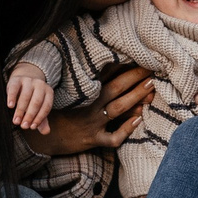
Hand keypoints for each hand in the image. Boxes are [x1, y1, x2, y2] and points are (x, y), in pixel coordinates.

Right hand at [6, 65, 54, 132]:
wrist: (23, 80)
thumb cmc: (32, 98)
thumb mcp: (38, 107)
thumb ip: (42, 120)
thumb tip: (46, 132)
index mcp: (48, 92)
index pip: (46, 106)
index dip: (39, 118)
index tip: (32, 127)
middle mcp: (40, 85)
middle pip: (36, 102)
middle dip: (30, 115)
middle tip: (23, 126)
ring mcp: (29, 81)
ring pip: (25, 96)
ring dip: (20, 110)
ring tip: (16, 121)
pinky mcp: (17, 79)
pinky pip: (14, 88)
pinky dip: (12, 97)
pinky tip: (10, 106)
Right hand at [21, 65, 155, 155]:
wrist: (46, 138)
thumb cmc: (64, 113)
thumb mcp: (74, 94)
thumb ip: (93, 83)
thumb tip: (116, 66)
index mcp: (85, 92)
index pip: (105, 75)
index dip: (123, 66)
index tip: (139, 58)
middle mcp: (89, 106)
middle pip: (114, 89)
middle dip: (134, 77)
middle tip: (151, 69)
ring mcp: (92, 123)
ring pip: (117, 109)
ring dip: (135, 98)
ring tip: (150, 89)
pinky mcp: (93, 140)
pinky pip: (112, 137)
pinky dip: (126, 129)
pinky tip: (138, 120)